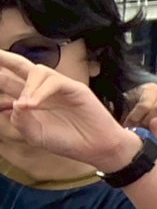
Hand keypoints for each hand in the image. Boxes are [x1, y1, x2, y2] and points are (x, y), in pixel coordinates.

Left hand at [0, 49, 142, 170]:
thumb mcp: (36, 136)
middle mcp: (42, 90)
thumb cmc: (68, 142)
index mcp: (30, 101)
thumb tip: (14, 104)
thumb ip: (21, 122)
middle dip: (5, 60)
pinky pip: (54, 81)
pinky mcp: (74, 88)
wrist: (96, 148)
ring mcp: (59, 88)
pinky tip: (34, 104)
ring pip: (36, 70)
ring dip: (27, 86)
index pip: (9, 83)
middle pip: (20, 67)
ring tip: (25, 105)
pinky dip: (41, 92)